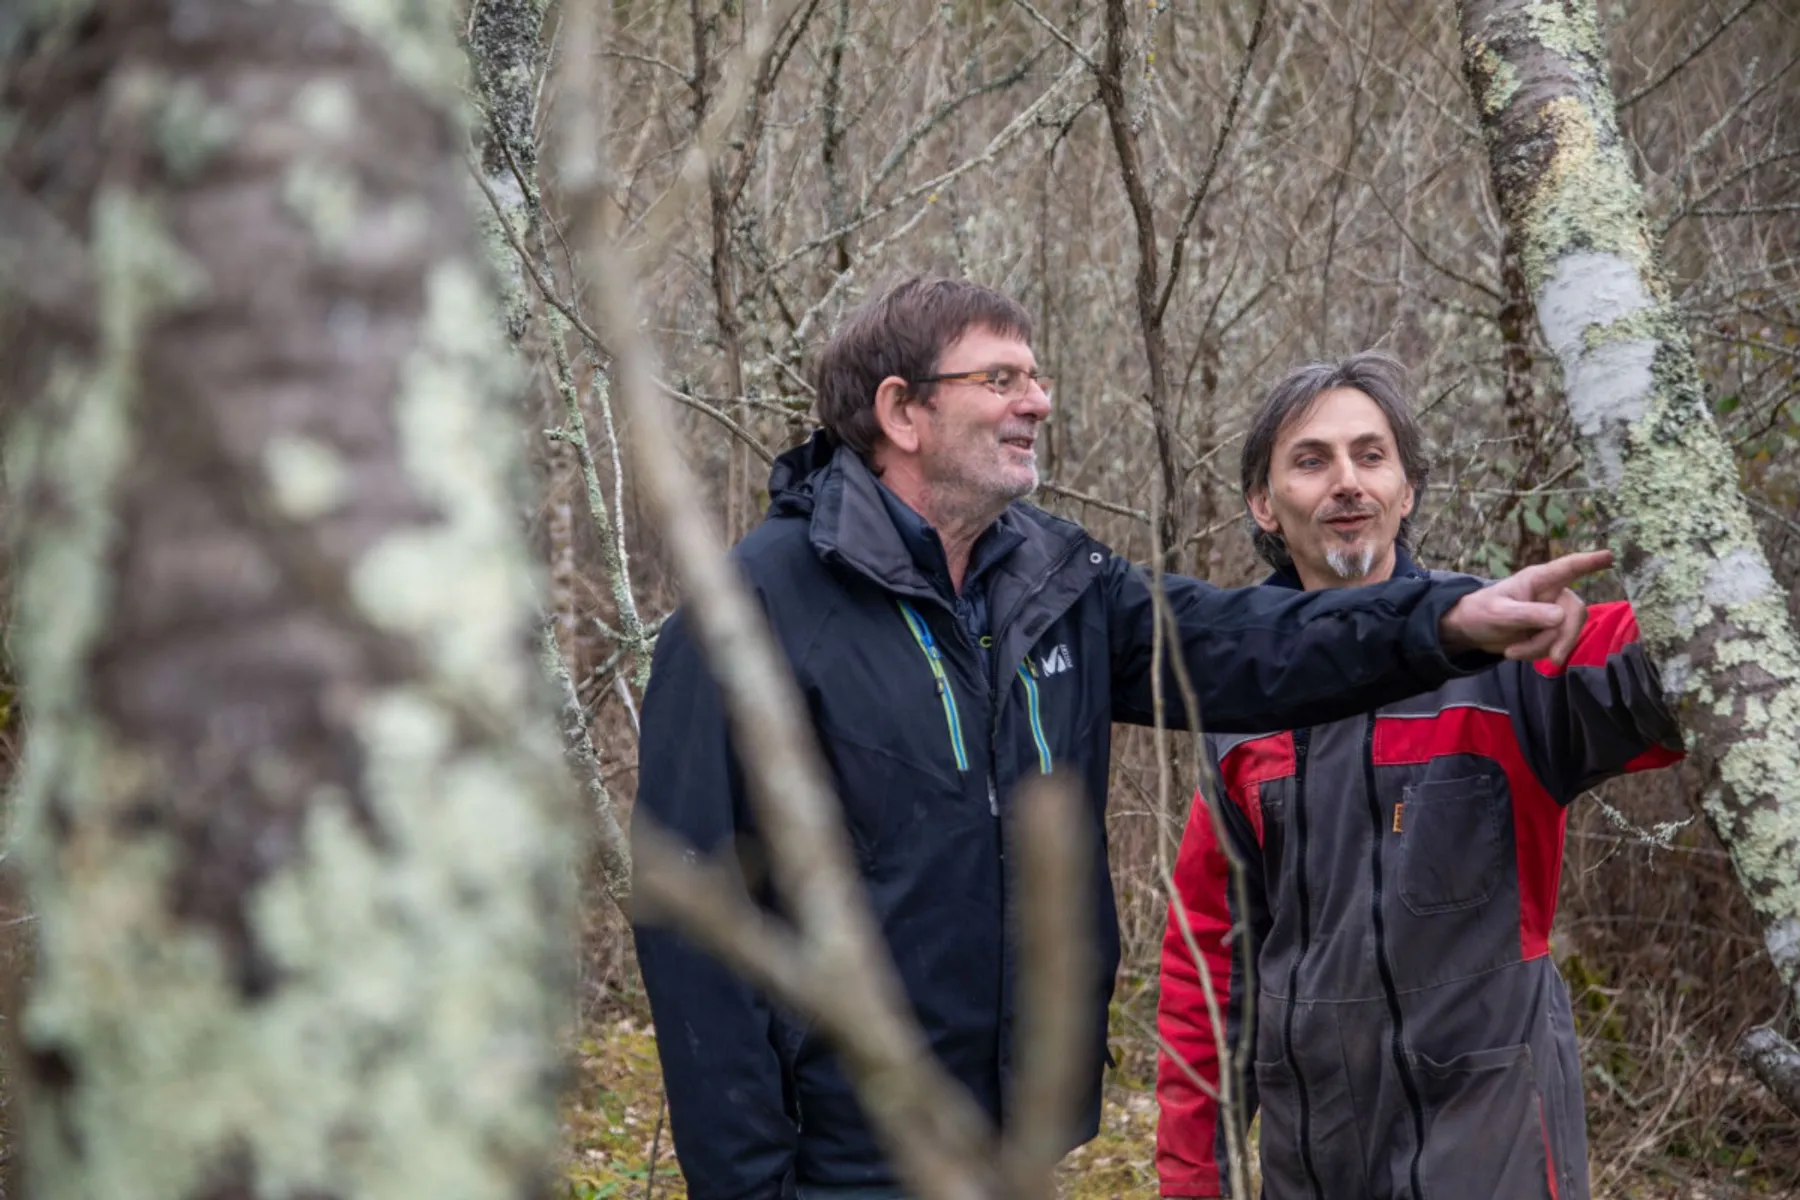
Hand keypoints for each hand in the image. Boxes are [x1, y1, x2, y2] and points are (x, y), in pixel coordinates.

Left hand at [1439, 550, 1610, 665]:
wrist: (1473, 631)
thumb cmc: (1482, 611)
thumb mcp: (1498, 613)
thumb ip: (1527, 613)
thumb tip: (1561, 616)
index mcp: (1539, 579)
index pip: (1568, 567)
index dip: (1591, 562)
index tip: (1612, 555)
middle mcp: (1552, 594)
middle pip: (1575, 613)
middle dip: (1564, 637)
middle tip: (1554, 659)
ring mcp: (1553, 614)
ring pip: (1565, 634)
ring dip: (1541, 649)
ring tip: (1512, 651)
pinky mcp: (1550, 632)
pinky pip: (1555, 646)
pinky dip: (1537, 654)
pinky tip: (1517, 651)